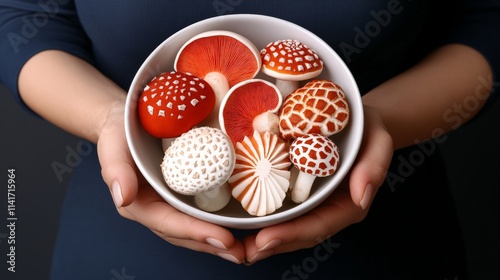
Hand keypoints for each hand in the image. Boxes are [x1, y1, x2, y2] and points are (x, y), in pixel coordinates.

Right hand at [96, 102, 245, 263]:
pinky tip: (241, 223)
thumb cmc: (120, 130)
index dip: (196, 232)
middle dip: (213, 245)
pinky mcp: (186, 192)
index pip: (169, 223)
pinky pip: (203, 210)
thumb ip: (115, 169)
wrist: (130, 119)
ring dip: (220, 241)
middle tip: (242, 253)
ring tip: (246, 249)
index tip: (223, 239)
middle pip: (186, 234)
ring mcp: (172, 202)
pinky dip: (221, 220)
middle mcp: (157, 208)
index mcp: (139, 203)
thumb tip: (122, 197)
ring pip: (196, 227)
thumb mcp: (113, 142)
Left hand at [243, 105, 393, 263]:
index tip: (266, 240)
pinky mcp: (299, 191)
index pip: (318, 226)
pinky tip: (244, 221)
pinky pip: (281, 208)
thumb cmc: (368, 130)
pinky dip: (264, 217)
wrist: (358, 121)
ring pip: (288, 226)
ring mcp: (312, 202)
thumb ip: (374, 167)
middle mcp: (328, 208)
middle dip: (272, 245)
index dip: (292, 235)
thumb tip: (361, 196)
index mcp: (348, 204)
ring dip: (264, 238)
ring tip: (238, 246)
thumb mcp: (379, 141)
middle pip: (299, 234)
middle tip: (244, 251)